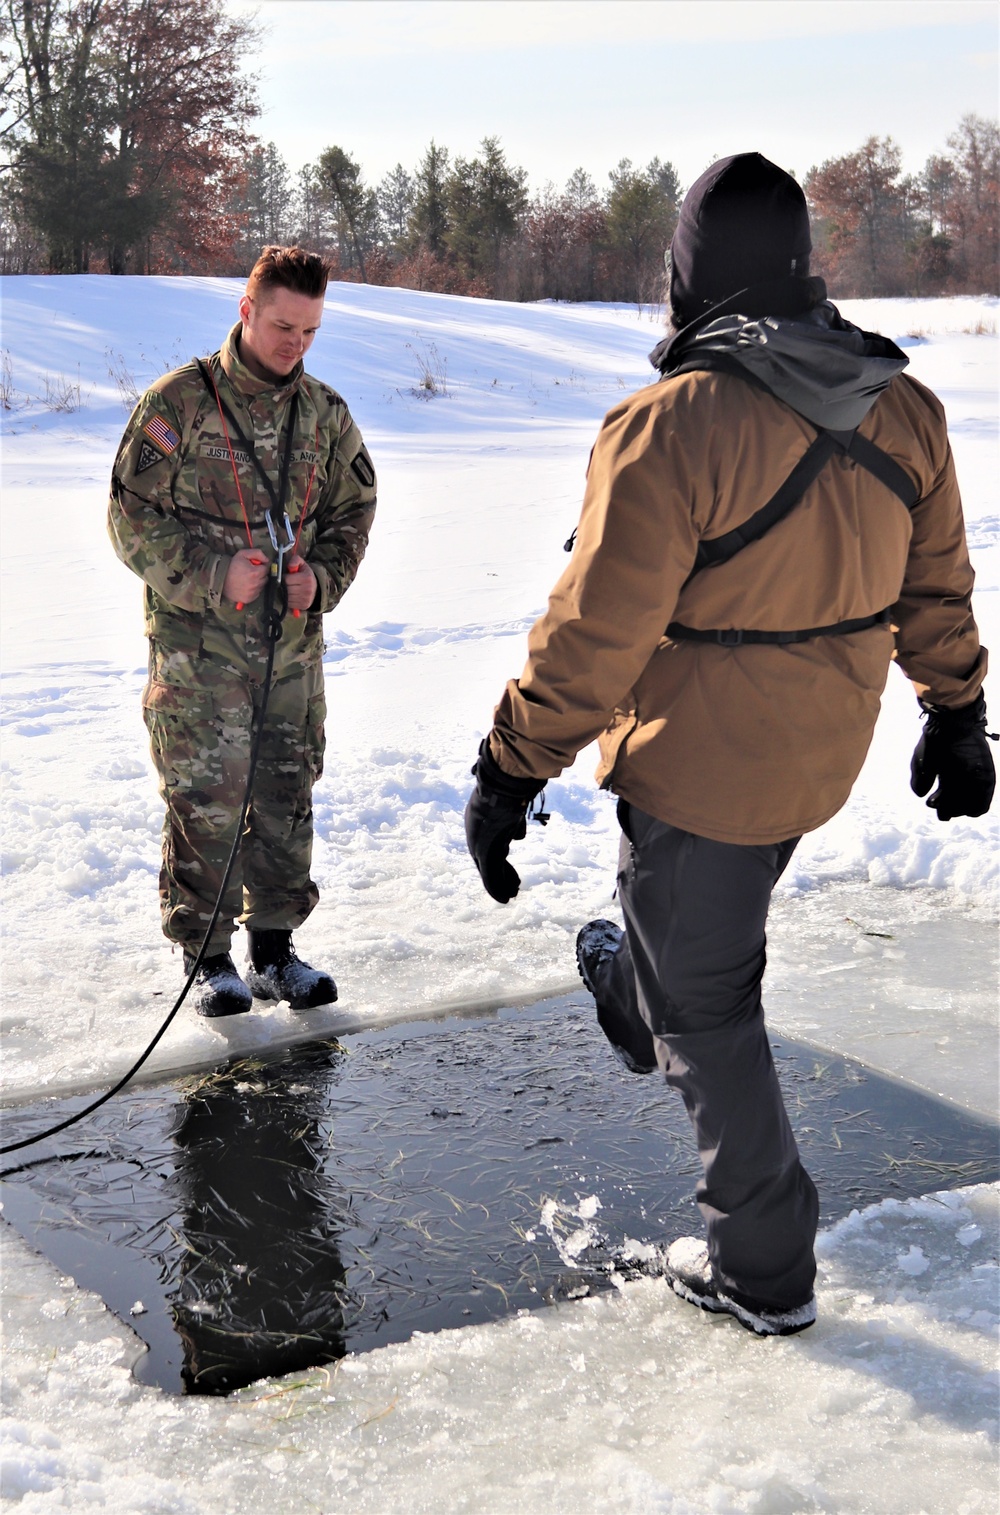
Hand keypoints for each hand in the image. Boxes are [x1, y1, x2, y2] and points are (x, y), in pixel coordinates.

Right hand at [223, 548, 268, 605]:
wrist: (220, 579)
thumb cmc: (232, 566)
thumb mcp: (243, 554)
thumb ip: (257, 553)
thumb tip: (267, 560)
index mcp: (255, 573)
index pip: (266, 568)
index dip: (261, 566)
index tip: (255, 566)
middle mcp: (256, 584)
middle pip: (265, 578)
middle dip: (260, 574)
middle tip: (250, 572)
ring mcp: (253, 593)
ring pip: (261, 586)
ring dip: (257, 582)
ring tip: (247, 579)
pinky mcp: (249, 599)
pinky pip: (257, 593)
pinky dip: (254, 590)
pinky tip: (246, 586)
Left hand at [285, 555, 317, 612]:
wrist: (315, 587)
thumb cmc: (305, 575)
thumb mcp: (302, 565)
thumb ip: (295, 560)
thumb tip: (290, 565)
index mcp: (306, 578)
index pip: (287, 580)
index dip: (284, 578)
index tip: (286, 577)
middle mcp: (307, 589)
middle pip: (286, 589)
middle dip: (283, 586)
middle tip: (286, 584)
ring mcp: (306, 599)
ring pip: (287, 597)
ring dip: (284, 594)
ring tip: (288, 589)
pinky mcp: (304, 605)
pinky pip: (290, 604)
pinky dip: (287, 600)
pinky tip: (290, 595)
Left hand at [464, 739, 546, 903]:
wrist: (501, 788)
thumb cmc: (509, 791)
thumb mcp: (512, 807)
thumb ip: (513, 822)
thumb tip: (518, 836)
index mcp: (481, 823)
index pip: (492, 844)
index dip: (501, 857)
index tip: (510, 864)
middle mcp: (476, 836)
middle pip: (490, 860)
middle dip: (503, 873)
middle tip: (514, 886)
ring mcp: (479, 845)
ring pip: (491, 871)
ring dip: (502, 884)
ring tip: (511, 895)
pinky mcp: (484, 854)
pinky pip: (490, 877)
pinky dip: (496, 888)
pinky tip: (504, 898)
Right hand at [910, 694, 996, 820]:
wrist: (952, 725)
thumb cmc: (934, 743)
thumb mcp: (920, 761)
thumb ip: (919, 779)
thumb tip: (922, 795)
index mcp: (946, 779)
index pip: (945, 804)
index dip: (940, 808)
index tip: (933, 800)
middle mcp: (961, 781)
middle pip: (958, 807)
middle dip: (949, 809)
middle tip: (943, 799)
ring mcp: (974, 780)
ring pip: (971, 807)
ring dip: (963, 809)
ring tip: (955, 801)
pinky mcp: (986, 777)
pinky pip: (985, 799)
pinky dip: (978, 806)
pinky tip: (970, 805)